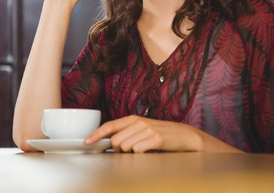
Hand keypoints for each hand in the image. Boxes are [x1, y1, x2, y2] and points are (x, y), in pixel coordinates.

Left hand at [84, 115, 200, 152]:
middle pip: (116, 141)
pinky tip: (149, 151)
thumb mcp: (144, 129)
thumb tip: (111, 141)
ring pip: (125, 147)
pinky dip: (141, 154)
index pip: (110, 125)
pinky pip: (138, 151)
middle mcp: (139, 122)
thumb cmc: (163, 135)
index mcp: (133, 119)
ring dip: (131, 153)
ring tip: (143, 149)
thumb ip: (128, 133)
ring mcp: (147, 130)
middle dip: (119, 150)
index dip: (96, 134)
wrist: (186, 136)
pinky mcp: (156, 139)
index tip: (86, 141)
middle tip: (132, 150)